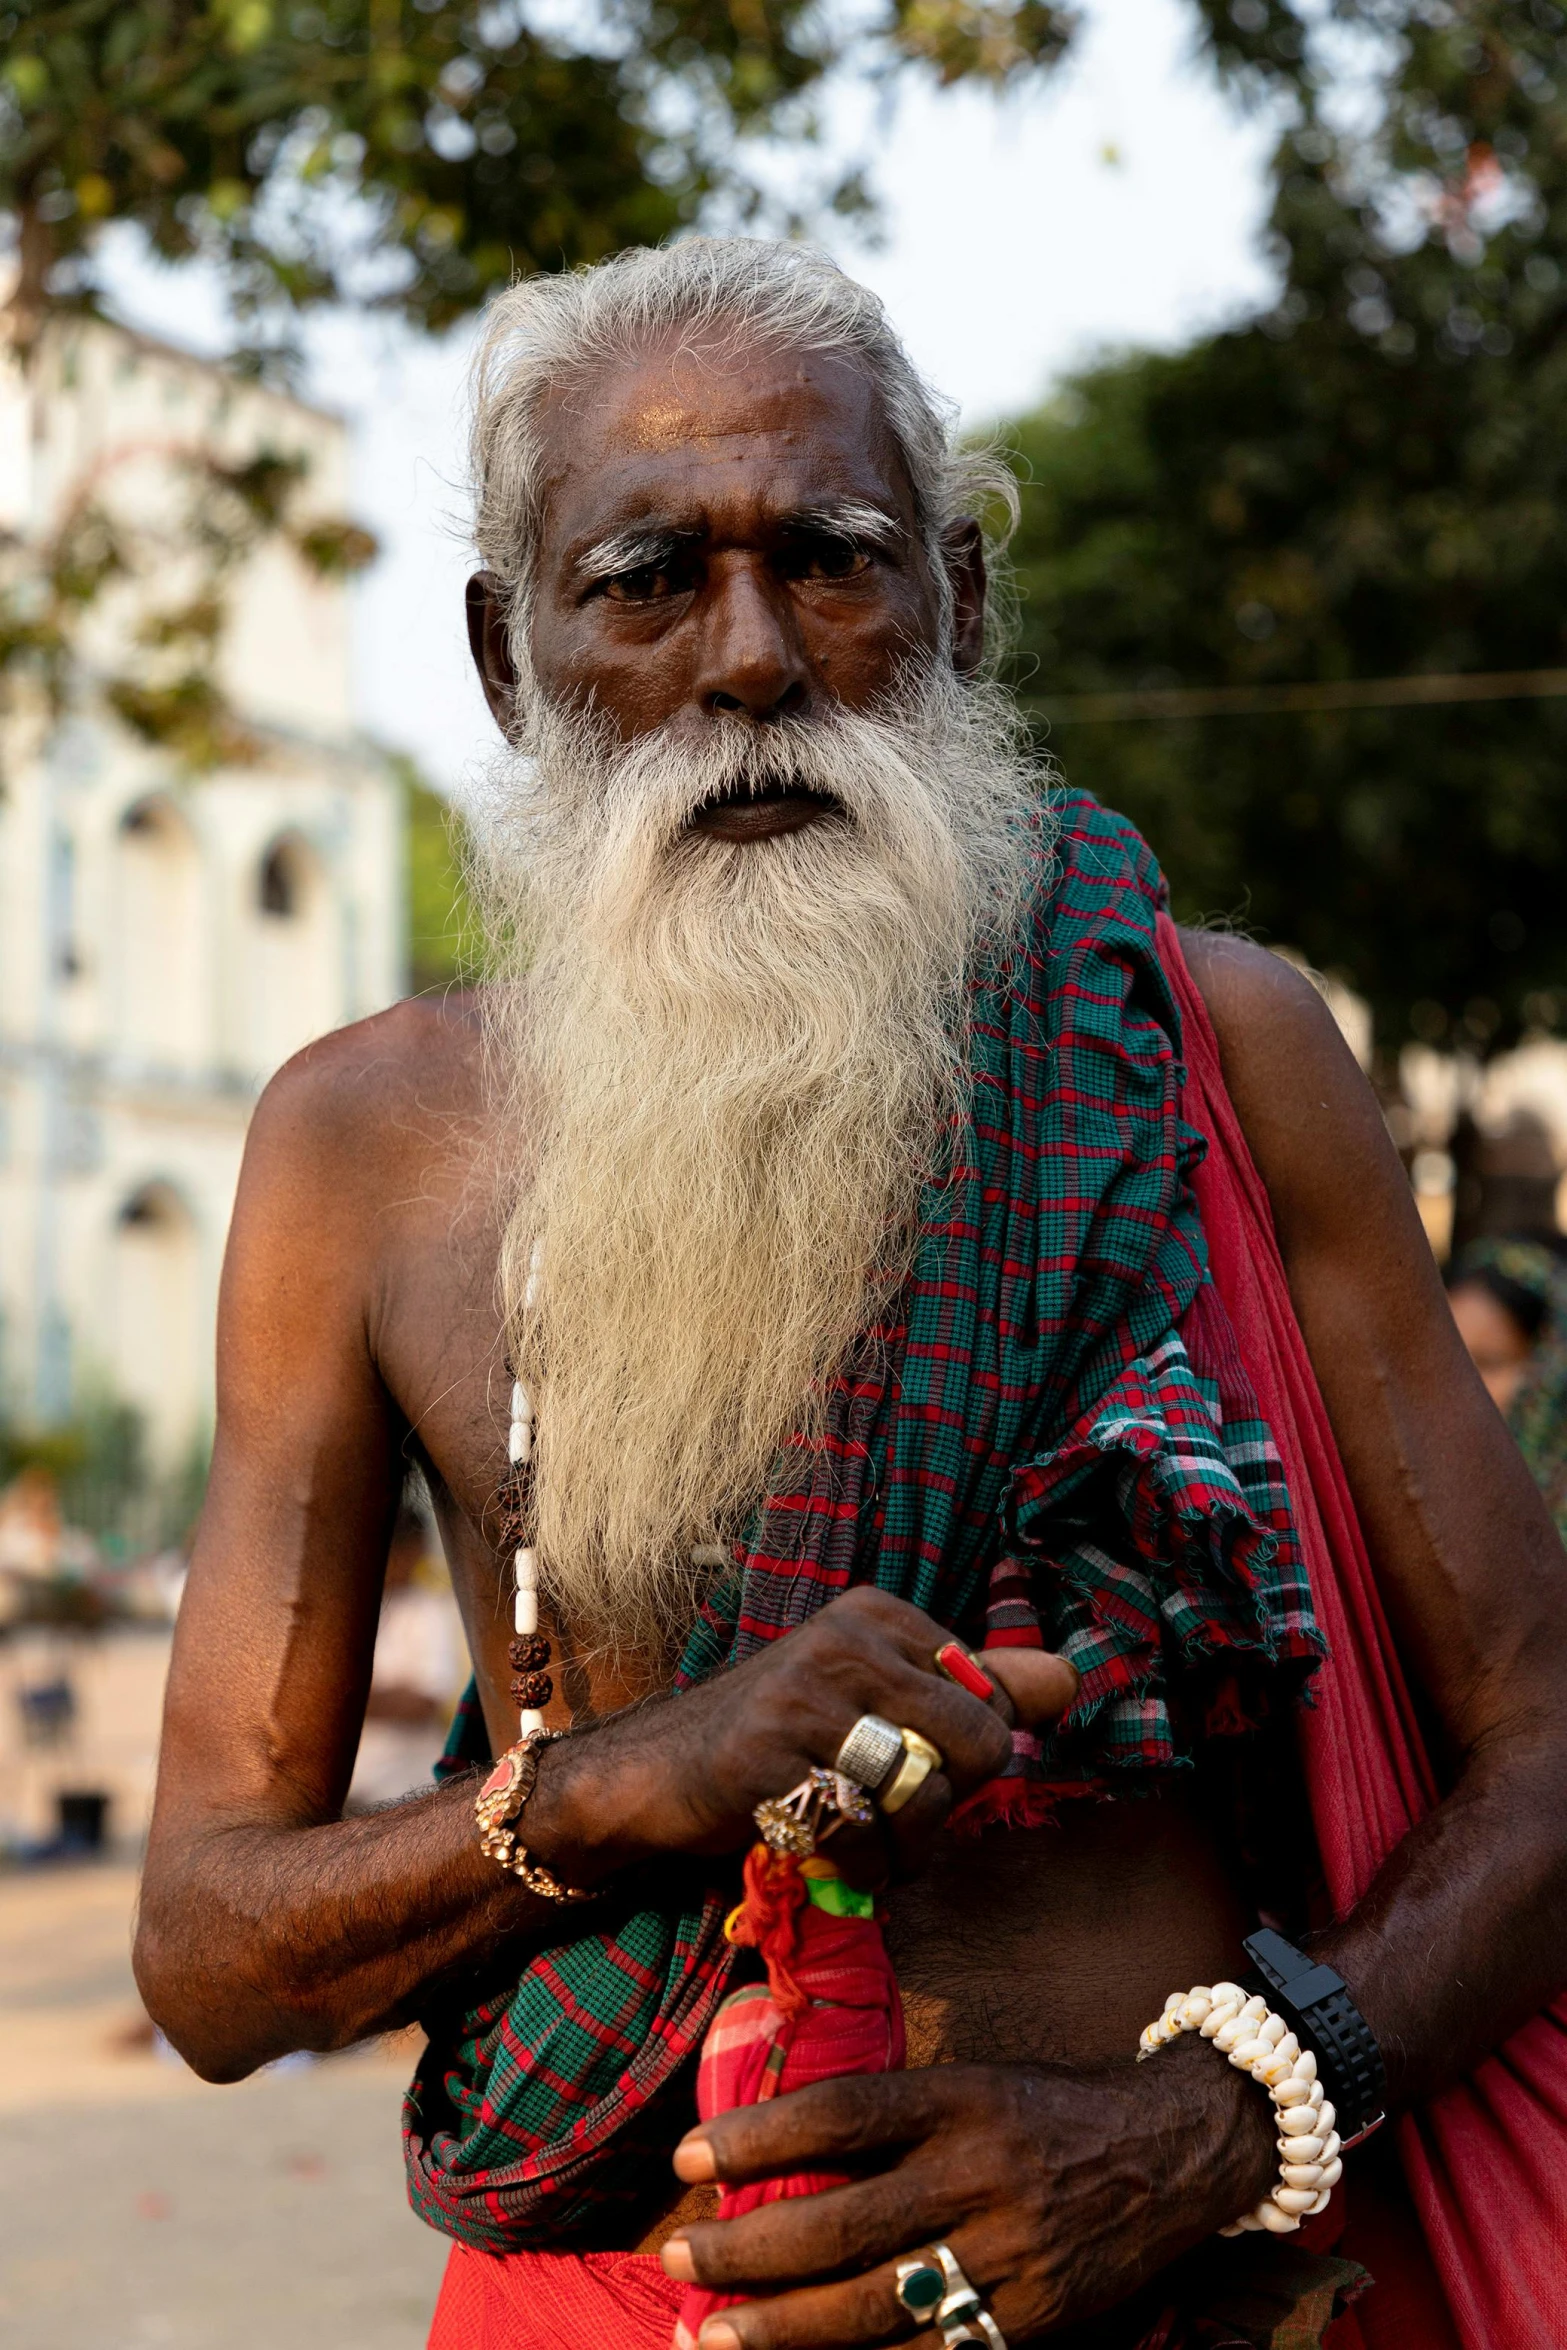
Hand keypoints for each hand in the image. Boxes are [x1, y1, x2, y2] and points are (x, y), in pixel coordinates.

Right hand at [529, 1586, 1076, 1886]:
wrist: (651, 1774)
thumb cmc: (779, 1738)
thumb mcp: (877, 1694)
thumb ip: (974, 1688)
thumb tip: (1069, 1678)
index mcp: (880, 1614)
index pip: (995, 1701)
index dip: (966, 1760)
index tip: (909, 1762)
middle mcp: (846, 1641)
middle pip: (980, 1745)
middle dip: (949, 1803)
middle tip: (890, 1810)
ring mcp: (802, 1698)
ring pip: (926, 1797)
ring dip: (903, 1847)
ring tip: (856, 1835)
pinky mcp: (765, 1762)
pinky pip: (861, 1838)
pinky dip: (855, 1867)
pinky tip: (817, 1848)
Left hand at [658, 2034, 1277, 2346]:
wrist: (1172, 2151)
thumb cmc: (1045, 2110)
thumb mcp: (972, 2082)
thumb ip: (889, 2117)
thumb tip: (772, 2154)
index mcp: (962, 2101)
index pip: (841, 2115)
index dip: (757, 2136)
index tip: (687, 2156)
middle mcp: (982, 2178)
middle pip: (844, 2225)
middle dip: (747, 2251)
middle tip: (678, 2257)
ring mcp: (1009, 2261)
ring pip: (873, 2309)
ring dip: (781, 2330)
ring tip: (710, 2335)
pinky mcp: (1030, 2326)